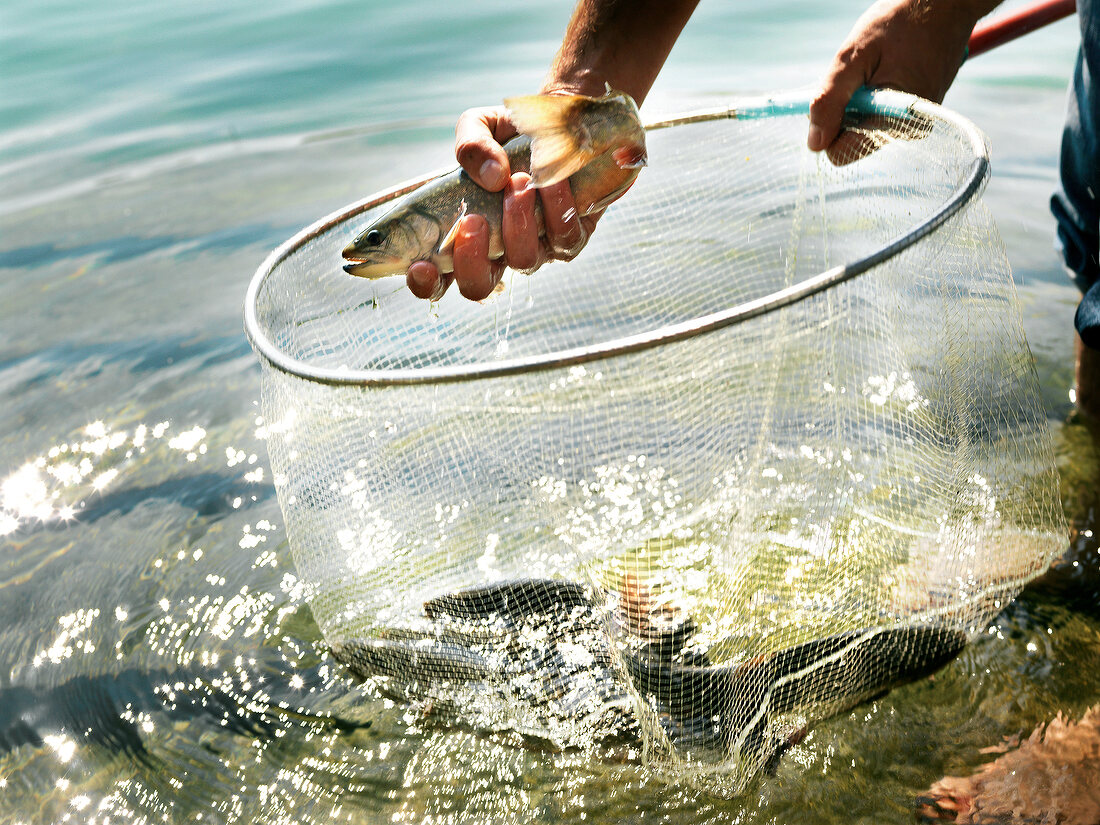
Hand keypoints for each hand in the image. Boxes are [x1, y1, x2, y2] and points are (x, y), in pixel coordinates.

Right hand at [406, 104, 598, 301]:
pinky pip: (564, 238)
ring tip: (517, 182)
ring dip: (516, 225)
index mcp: (463, 236)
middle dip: (472, 261)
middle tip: (473, 220)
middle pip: (478, 287)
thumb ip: (471, 145)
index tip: (420, 265)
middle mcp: (496, 252)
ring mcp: (534, 250)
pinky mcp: (569, 239)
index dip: (426, 283)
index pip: (437, 280)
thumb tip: (492, 177)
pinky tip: (550, 179)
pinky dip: (555, 208)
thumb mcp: (479, 127)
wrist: (560, 123)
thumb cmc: (508, 135)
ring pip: (523, 262)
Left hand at [808, 0, 998, 158]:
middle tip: (858, 74)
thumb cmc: (899, 22)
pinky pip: (879, 115)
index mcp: (894, 122)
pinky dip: (872, 94)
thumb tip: (814, 145)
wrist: (946, 3)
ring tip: (876, 67)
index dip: (828, 126)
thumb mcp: (853, 56)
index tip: (836, 93)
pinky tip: (886, 68)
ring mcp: (915, 122)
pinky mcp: (917, 112)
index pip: (841, 153)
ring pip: (863, 126)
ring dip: (858, 101)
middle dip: (844, 111)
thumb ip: (830, 101)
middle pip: (850, 140)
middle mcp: (908, 130)